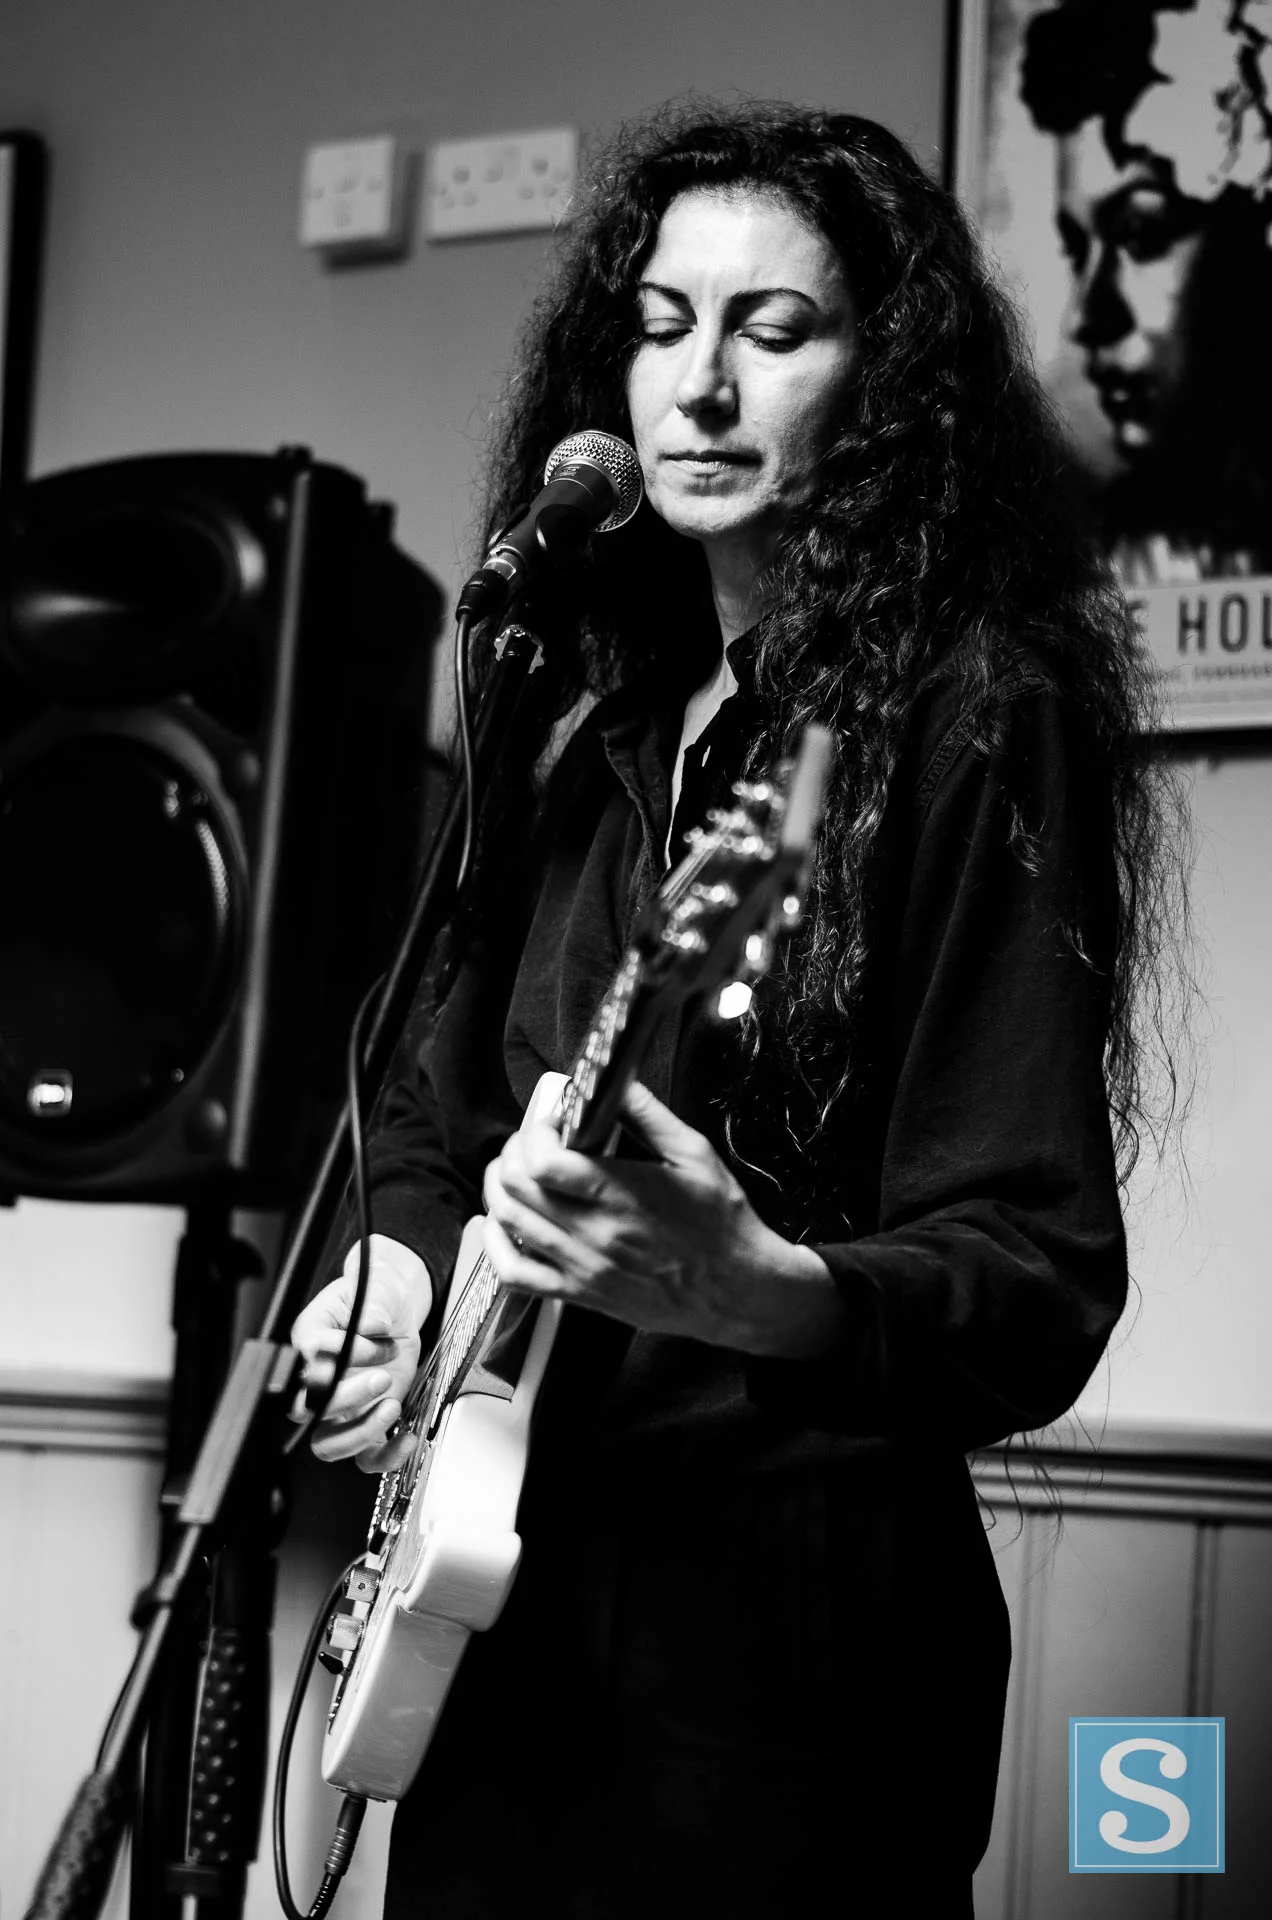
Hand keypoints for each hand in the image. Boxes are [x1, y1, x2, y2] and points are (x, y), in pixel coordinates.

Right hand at [290, 1234, 432, 1470]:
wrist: (396, 1309)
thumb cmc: (377, 1297)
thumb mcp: (379, 1289)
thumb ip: (374, 1304)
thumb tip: (372, 1324)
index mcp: (310, 1341)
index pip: (309, 1359)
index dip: (343, 1353)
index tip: (374, 1336)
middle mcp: (317, 1381)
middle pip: (306, 1410)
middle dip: (347, 1398)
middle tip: (382, 1376)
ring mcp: (340, 1408)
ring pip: (327, 1444)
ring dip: (360, 1432)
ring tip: (392, 1405)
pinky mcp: (366, 1422)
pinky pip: (365, 1457)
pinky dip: (386, 1457)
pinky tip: (406, 1438)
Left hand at [481, 1082, 845, 1357]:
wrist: (737, 1291)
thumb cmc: (720, 1224)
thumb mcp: (695, 1155)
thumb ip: (648, 1115)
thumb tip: (613, 1081)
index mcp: (622, 1195)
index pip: (544, 1162)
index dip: (535, 1133)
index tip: (552, 1121)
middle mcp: (595, 1234)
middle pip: (516, 1187)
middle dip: (514, 1152)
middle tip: (532, 1140)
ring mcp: (582, 1268)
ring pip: (508, 1223)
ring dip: (499, 1188)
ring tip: (513, 1169)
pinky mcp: (579, 1294)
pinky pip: (514, 1276)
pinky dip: (494, 1246)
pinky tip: (497, 1224)